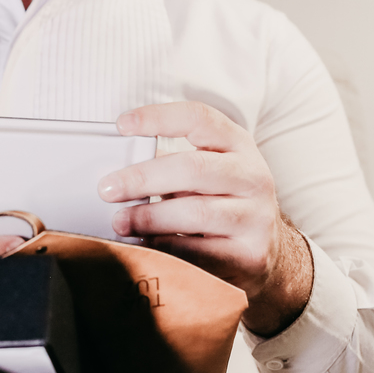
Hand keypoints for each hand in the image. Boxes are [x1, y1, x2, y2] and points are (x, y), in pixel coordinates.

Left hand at [98, 102, 313, 336]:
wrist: (265, 251)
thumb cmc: (222, 202)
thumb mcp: (207, 171)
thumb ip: (171, 163)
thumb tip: (116, 168)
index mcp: (238, 145)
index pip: (200, 118)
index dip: (159, 117)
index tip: (122, 124)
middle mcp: (253, 176)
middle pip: (194, 168)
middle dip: (143, 178)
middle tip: (108, 189)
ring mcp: (256, 217)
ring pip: (196, 212)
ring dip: (149, 217)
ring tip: (120, 221)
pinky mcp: (251, 255)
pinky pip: (199, 252)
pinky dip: (165, 248)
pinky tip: (143, 245)